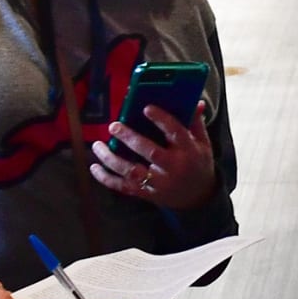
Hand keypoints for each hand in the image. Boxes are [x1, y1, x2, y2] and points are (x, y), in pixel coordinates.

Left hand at [93, 104, 217, 210]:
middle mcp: (172, 168)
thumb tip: (195, 101)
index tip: (146, 108)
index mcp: (188, 151)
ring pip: (132, 171)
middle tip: (114, 126)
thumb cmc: (198, 164)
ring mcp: (158, 183)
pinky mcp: (147, 193)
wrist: (198, 197)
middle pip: (150, 152)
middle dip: (130, 138)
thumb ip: (195, 122)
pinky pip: (124, 187)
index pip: (175, 132)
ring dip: (111, 159)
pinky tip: (94, 168)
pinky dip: (107, 179)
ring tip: (97, 145)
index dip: (161, 119)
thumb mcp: (202, 143)